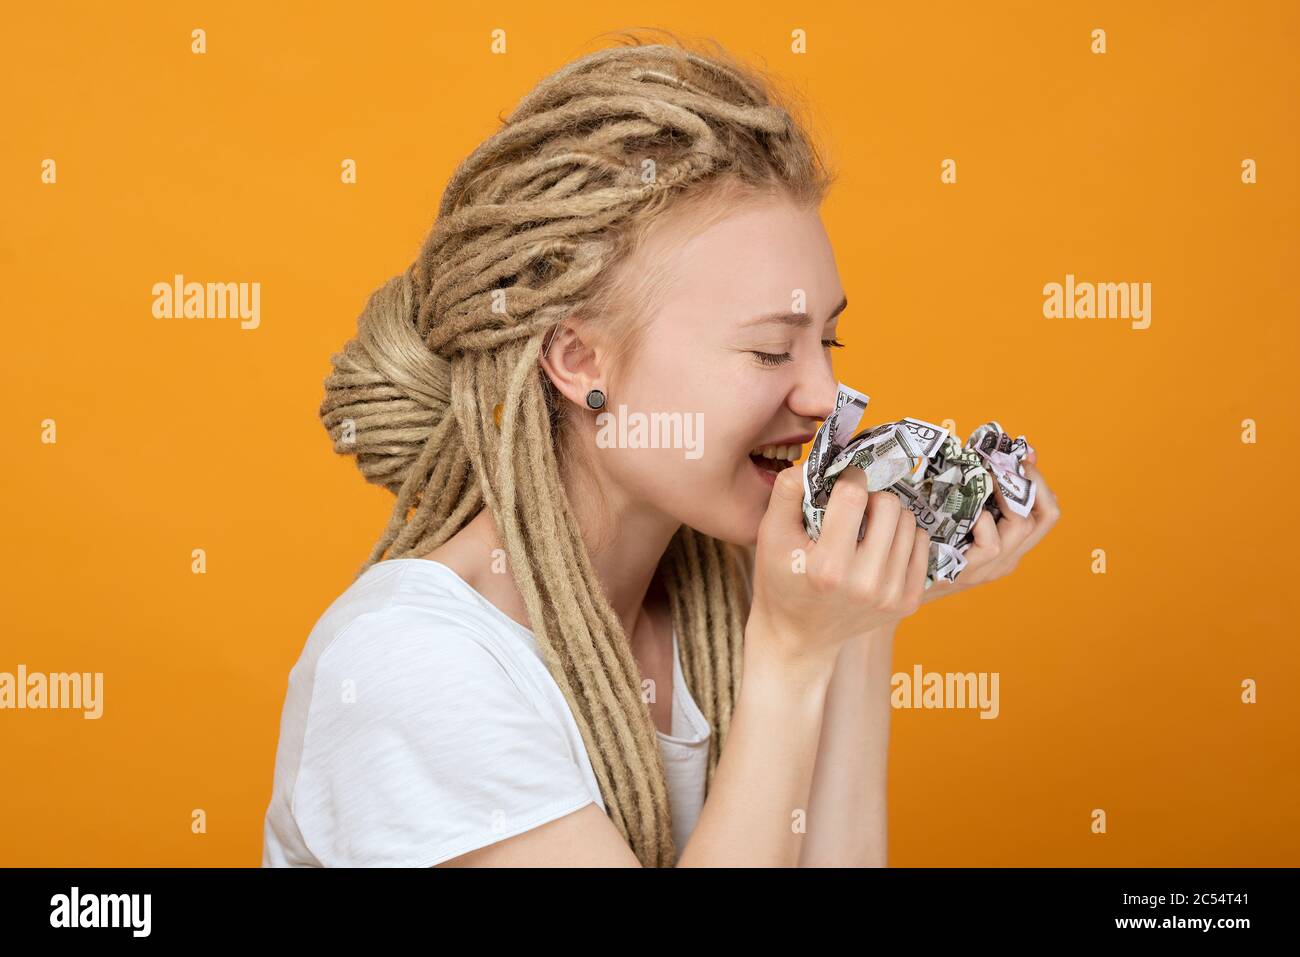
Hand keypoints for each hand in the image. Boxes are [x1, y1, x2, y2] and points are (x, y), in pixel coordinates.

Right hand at [748, 466, 930, 670]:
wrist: (796, 638)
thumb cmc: (780, 579)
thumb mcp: (769, 534)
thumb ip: (788, 490)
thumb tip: (820, 460)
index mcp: (828, 566)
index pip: (854, 495)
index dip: (847, 477)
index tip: (840, 482)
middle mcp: (865, 583)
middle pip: (889, 505)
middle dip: (870, 497)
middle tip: (853, 509)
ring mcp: (891, 596)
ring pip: (909, 523)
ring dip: (888, 517)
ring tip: (865, 529)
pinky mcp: (908, 603)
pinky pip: (921, 546)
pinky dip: (902, 538)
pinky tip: (880, 547)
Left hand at [921, 447, 1060, 603]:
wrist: (901, 577)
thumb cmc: (927, 537)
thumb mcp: (959, 511)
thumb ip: (980, 491)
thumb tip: (995, 454)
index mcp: (1011, 543)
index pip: (1047, 514)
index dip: (1042, 483)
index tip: (1025, 457)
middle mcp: (1009, 556)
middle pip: (1046, 517)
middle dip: (1032, 482)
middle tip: (1008, 461)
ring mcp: (991, 568)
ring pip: (1022, 528)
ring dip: (1007, 495)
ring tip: (987, 477)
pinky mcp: (969, 572)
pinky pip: (991, 545)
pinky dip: (984, 523)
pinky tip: (969, 512)